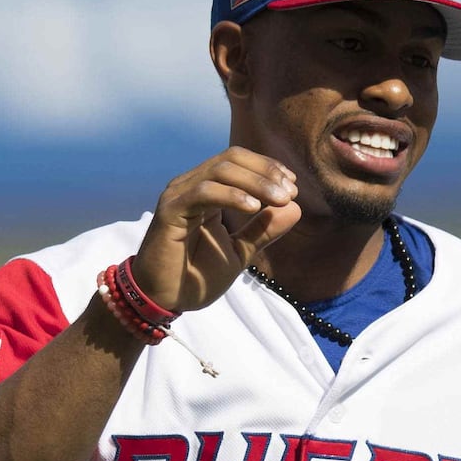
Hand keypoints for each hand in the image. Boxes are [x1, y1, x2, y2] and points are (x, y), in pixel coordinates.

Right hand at [130, 148, 300, 313]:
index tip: (292, 187)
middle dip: (265, 172)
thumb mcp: (239, 251)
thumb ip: (263, 230)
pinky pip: (203, 192)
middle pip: (232, 159)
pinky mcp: (170, 211)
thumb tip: (296, 208)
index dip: (267, 168)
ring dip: (255, 182)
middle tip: (289, 192)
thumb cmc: (195, 277)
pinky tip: (253, 208)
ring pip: (220, 171)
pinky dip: (231, 196)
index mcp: (205, 191)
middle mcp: (190, 186)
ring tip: (278, 199)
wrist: (164, 301)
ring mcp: (178, 196)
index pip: (238, 161)